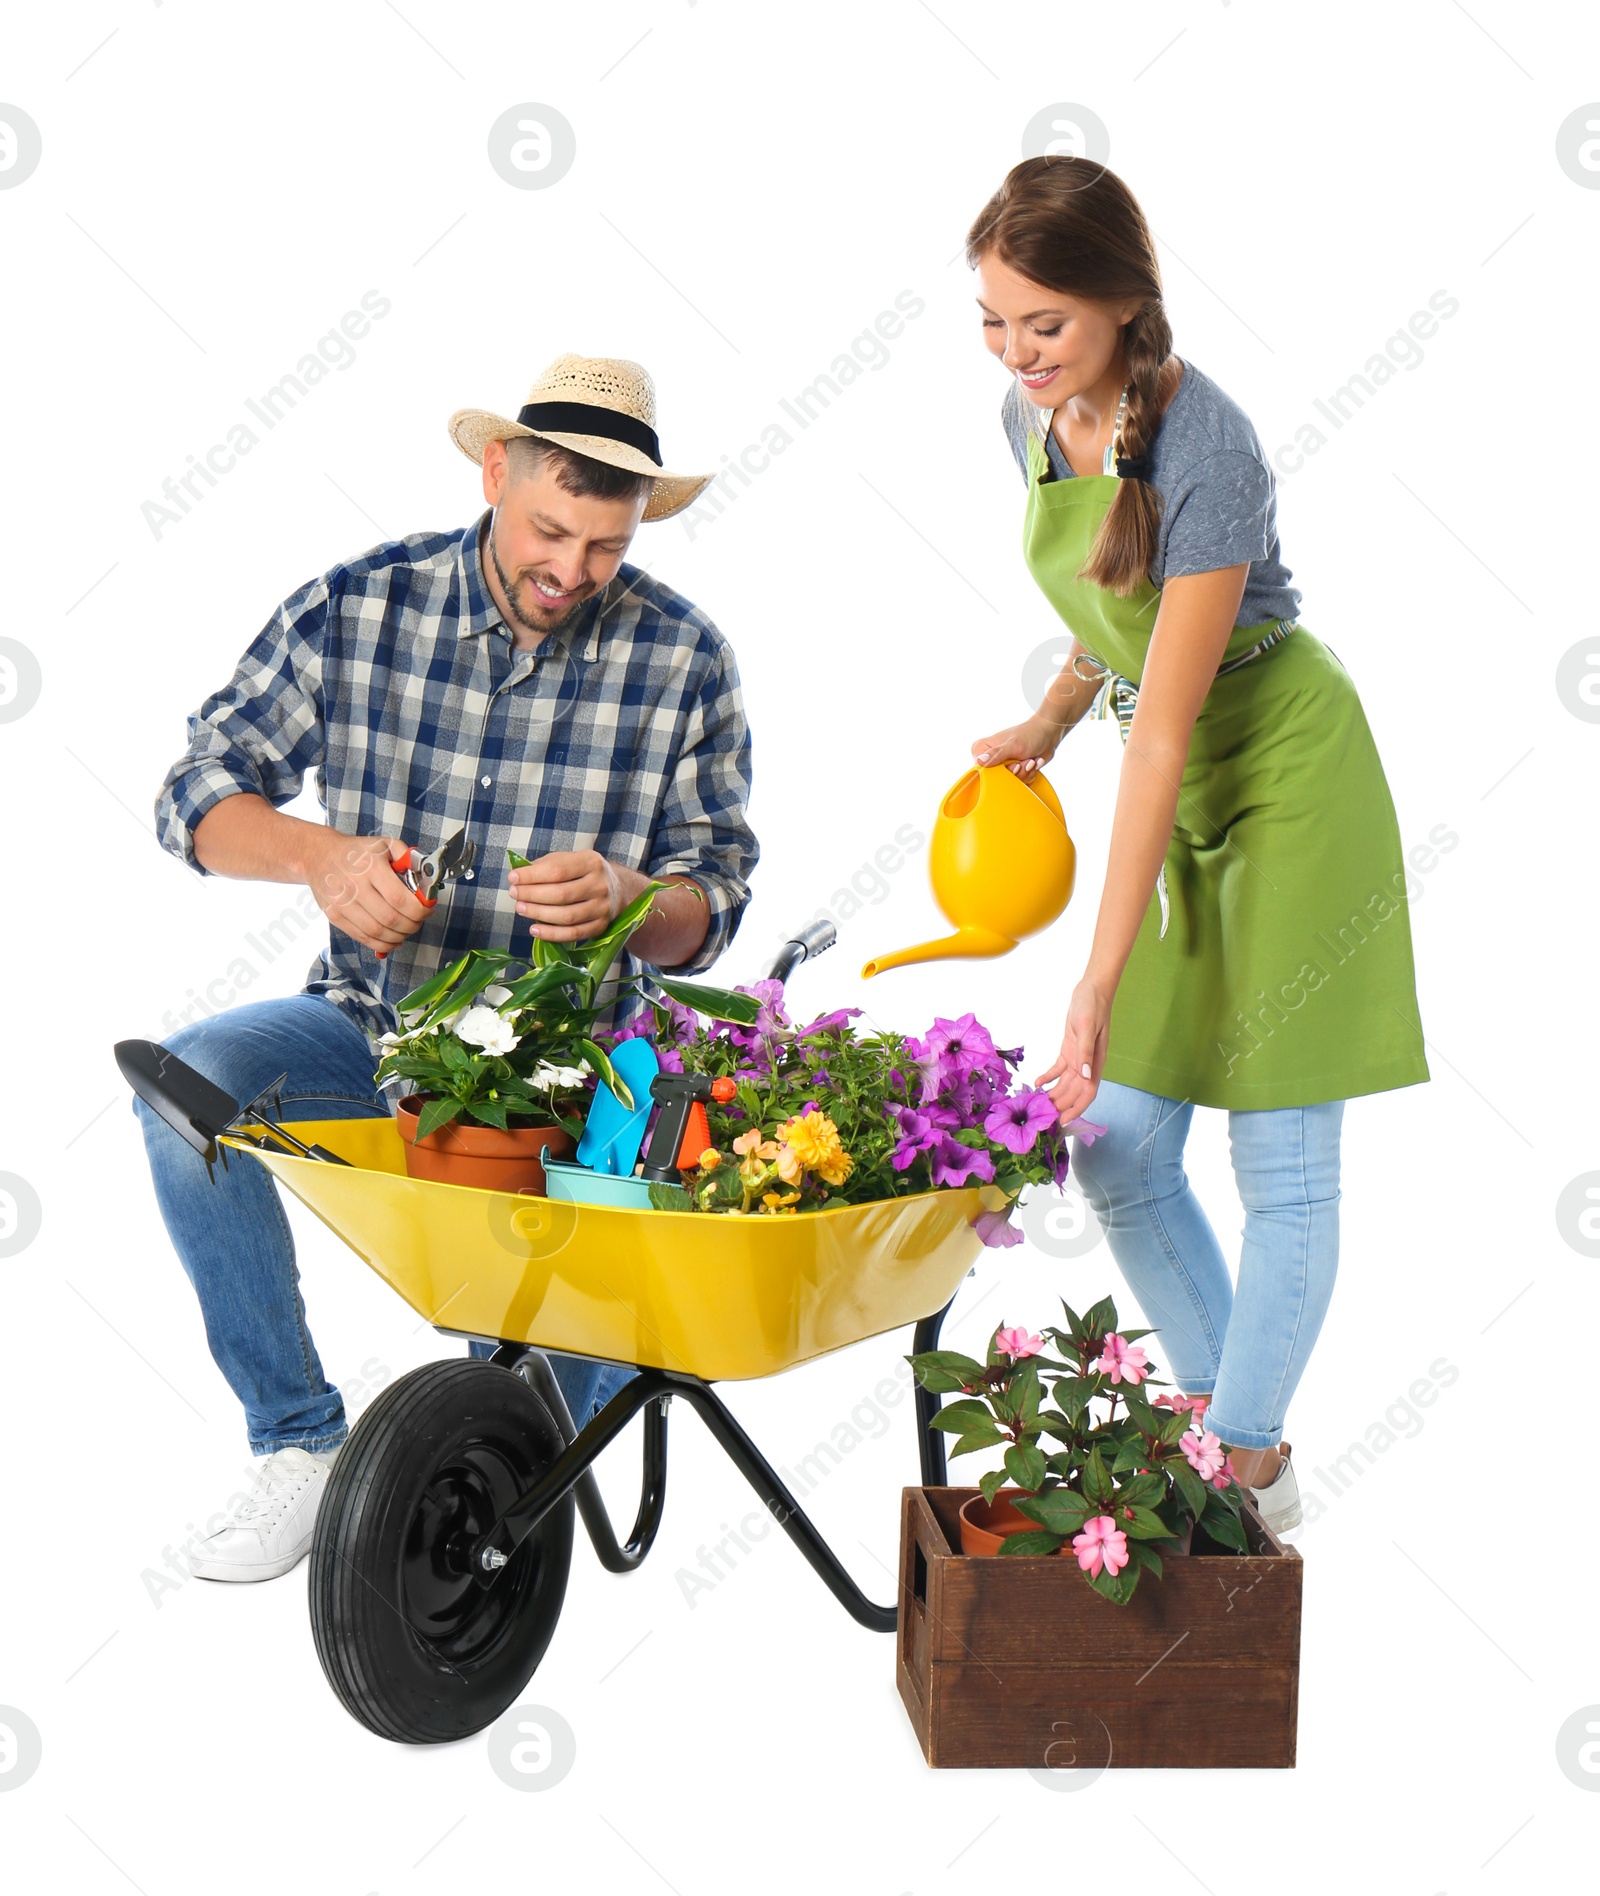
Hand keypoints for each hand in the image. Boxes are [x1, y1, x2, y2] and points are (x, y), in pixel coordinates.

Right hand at [306, 832, 431, 953]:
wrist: (318, 856)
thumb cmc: (355, 852)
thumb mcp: (384, 844)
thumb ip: (408, 857)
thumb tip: (426, 878)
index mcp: (371, 867)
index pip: (400, 899)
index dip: (419, 910)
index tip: (428, 909)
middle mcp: (355, 887)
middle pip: (391, 919)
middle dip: (413, 925)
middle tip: (419, 920)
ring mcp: (343, 904)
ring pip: (377, 932)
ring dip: (399, 937)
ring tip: (407, 930)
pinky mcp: (335, 916)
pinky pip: (363, 938)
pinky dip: (382, 944)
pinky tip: (393, 940)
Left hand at [509, 849, 622, 941]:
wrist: (618, 889)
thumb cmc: (584, 873)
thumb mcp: (570, 860)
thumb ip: (546, 865)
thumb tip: (519, 876)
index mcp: (591, 862)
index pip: (558, 870)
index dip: (532, 876)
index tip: (513, 878)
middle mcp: (600, 884)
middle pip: (561, 894)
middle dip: (532, 895)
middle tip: (514, 894)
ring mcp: (602, 907)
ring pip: (567, 916)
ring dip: (539, 914)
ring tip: (520, 908)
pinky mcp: (601, 926)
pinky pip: (574, 934)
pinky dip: (552, 934)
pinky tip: (535, 930)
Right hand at [970, 713, 1061, 779]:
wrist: (1047, 735)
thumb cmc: (1029, 734)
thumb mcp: (1013, 745)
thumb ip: (996, 754)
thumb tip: (980, 761)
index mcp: (981, 749)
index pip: (981, 772)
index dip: (999, 773)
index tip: (1014, 765)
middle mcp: (989, 758)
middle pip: (996, 780)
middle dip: (1016, 773)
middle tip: (1024, 761)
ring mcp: (1001, 766)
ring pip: (1009, 782)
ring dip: (1025, 773)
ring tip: (1030, 760)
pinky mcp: (1012, 771)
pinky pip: (1018, 783)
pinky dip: (1029, 775)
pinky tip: (1032, 763)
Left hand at [1035, 975, 1111, 1121]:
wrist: (1092, 991)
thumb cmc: (1092, 1007)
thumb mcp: (1087, 1027)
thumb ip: (1086, 1051)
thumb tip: (1085, 1075)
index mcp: (1095, 1062)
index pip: (1087, 1093)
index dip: (1076, 1109)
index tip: (1063, 1121)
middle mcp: (1087, 1064)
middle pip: (1073, 1092)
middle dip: (1060, 1106)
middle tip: (1042, 1117)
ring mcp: (1078, 1058)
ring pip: (1065, 1084)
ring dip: (1053, 1095)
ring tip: (1037, 1105)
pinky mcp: (1070, 1050)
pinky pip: (1059, 1069)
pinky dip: (1048, 1078)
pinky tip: (1037, 1083)